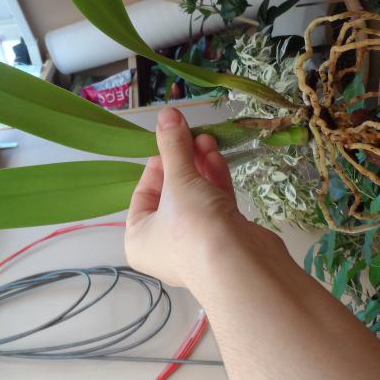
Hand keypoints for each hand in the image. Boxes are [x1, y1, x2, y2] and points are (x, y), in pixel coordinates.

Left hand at [126, 107, 278, 288]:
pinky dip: (216, 182)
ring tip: (208, 139)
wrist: (240, 266)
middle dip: (184, 161)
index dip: (158, 165)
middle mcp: (164, 245)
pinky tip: (218, 158)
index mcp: (139, 238)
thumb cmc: (193, 228)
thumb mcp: (178, 180)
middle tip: (194, 134)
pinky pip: (216, 204)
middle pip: (172, 193)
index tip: (170, 141)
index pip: (143, 194)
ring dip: (201, 167)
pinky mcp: (225, 239)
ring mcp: (198, 243)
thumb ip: (173, 146)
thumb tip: (166, 113)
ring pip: (196, 197)